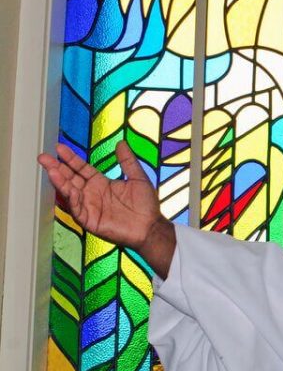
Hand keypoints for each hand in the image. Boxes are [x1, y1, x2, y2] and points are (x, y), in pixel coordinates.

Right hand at [38, 141, 175, 276]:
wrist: (151, 227)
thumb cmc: (146, 206)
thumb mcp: (138, 178)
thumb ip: (127, 161)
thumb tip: (121, 143)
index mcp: (101, 183)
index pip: (81, 169)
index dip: (70, 159)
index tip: (59, 148)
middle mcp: (92, 194)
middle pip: (70, 178)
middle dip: (57, 168)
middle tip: (44, 157)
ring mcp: (89, 207)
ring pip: (70, 192)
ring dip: (60, 182)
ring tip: (51, 170)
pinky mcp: (90, 220)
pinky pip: (77, 209)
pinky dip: (73, 199)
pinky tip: (69, 189)